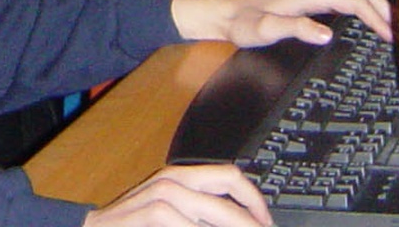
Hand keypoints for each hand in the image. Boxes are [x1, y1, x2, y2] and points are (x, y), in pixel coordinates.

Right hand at [84, 162, 272, 226]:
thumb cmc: (132, 226)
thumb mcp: (169, 215)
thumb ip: (197, 216)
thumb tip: (235, 222)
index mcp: (181, 177)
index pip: (229, 175)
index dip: (253, 198)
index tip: (265, 221)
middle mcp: (172, 180)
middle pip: (227, 186)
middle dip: (251, 216)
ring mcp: (159, 195)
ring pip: (210, 206)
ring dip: (231, 224)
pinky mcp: (147, 213)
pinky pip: (180, 221)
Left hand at [171, 0, 393, 49]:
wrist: (228, 13)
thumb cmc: (245, 23)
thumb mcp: (266, 31)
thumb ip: (295, 30)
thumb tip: (326, 34)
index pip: (355, 1)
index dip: (377, 18)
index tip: (392, 37)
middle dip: (386, 9)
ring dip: (379, 4)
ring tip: (396, 26)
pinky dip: (367, 3)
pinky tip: (372, 18)